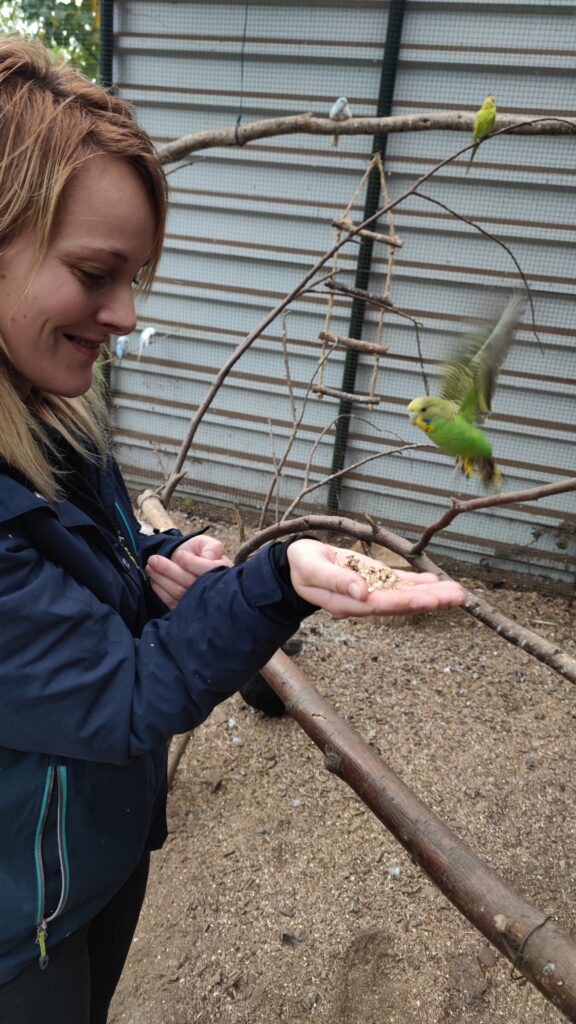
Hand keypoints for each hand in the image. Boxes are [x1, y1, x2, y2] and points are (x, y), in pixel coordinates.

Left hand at [146, 534, 232, 609]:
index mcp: (222, 572)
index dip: (191, 563)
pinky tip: (154, 579)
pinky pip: (171, 602)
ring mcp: (198, 602)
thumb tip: (208, 558)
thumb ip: (212, 547)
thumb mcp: (207, 544)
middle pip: (189, 582)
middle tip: (153, 560)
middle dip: (168, 570)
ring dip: (161, 578)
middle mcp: (213, 589)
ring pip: (178, 592)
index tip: (180, 555)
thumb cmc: (198, 553)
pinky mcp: (185, 610)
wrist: (187, 564)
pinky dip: (160, 590)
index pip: (207, 569)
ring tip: (151, 566)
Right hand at [286, 539, 465, 618]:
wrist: (296, 563)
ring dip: (431, 594)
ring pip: (404, 595)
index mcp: (347, 603)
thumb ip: (336, 580)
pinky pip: (397, 584)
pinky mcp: (372, 580)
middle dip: (430, 600)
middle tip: (458, 596)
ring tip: (458, 592)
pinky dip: (417, 583)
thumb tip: (362, 592)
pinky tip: (436, 583)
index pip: (382, 605)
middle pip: (401, 603)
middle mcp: (363, 601)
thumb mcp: (312, 569)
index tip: (430, 598)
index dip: (407, 601)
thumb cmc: (301, 566)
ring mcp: (370, 592)